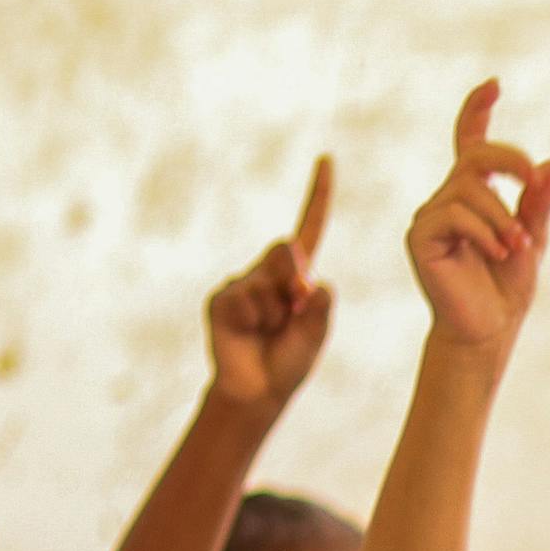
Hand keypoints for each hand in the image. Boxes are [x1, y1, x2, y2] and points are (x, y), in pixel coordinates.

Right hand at [206, 155, 336, 413]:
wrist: (258, 390)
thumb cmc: (290, 360)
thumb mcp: (315, 333)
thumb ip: (319, 306)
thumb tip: (313, 281)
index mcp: (299, 274)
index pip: (311, 227)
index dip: (318, 195)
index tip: (327, 160)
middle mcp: (270, 271)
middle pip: (288, 252)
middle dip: (294, 280)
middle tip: (294, 310)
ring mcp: (243, 282)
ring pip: (265, 283)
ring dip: (274, 313)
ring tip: (268, 332)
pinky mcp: (222, 298)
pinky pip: (243, 299)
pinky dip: (252, 320)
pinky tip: (247, 333)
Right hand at [407, 81, 549, 350]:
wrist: (489, 329)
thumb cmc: (508, 286)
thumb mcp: (533, 237)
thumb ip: (538, 201)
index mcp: (473, 194)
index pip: (469, 141)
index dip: (476, 111)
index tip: (494, 86)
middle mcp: (447, 197)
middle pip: (476, 154)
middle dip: (511, 161)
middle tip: (538, 182)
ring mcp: (430, 215)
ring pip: (470, 188)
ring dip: (503, 216)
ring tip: (515, 246)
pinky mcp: (420, 236)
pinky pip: (454, 214)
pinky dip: (484, 231)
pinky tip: (497, 252)